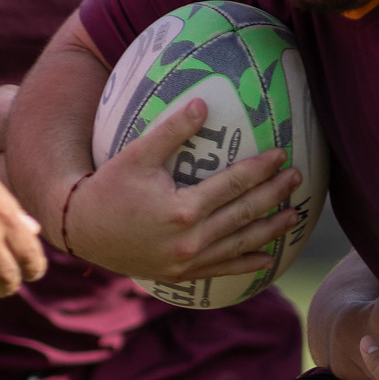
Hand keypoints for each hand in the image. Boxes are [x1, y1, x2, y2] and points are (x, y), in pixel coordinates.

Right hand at [63, 98, 301, 281]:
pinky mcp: (181, 275)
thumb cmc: (107, 188)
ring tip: (294, 216)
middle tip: (297, 179)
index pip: (233, 185)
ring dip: (270, 230)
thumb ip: (172, 130)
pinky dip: (247, 265)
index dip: (260, 169)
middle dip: (274, 195)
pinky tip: (268, 260)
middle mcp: (190, 240)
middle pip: (244, 214)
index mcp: (183, 210)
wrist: (81, 230)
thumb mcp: (136, 155)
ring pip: (239, 244)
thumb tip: (203, 104)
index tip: (280, 155)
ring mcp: (188, 262)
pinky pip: (222, 270)